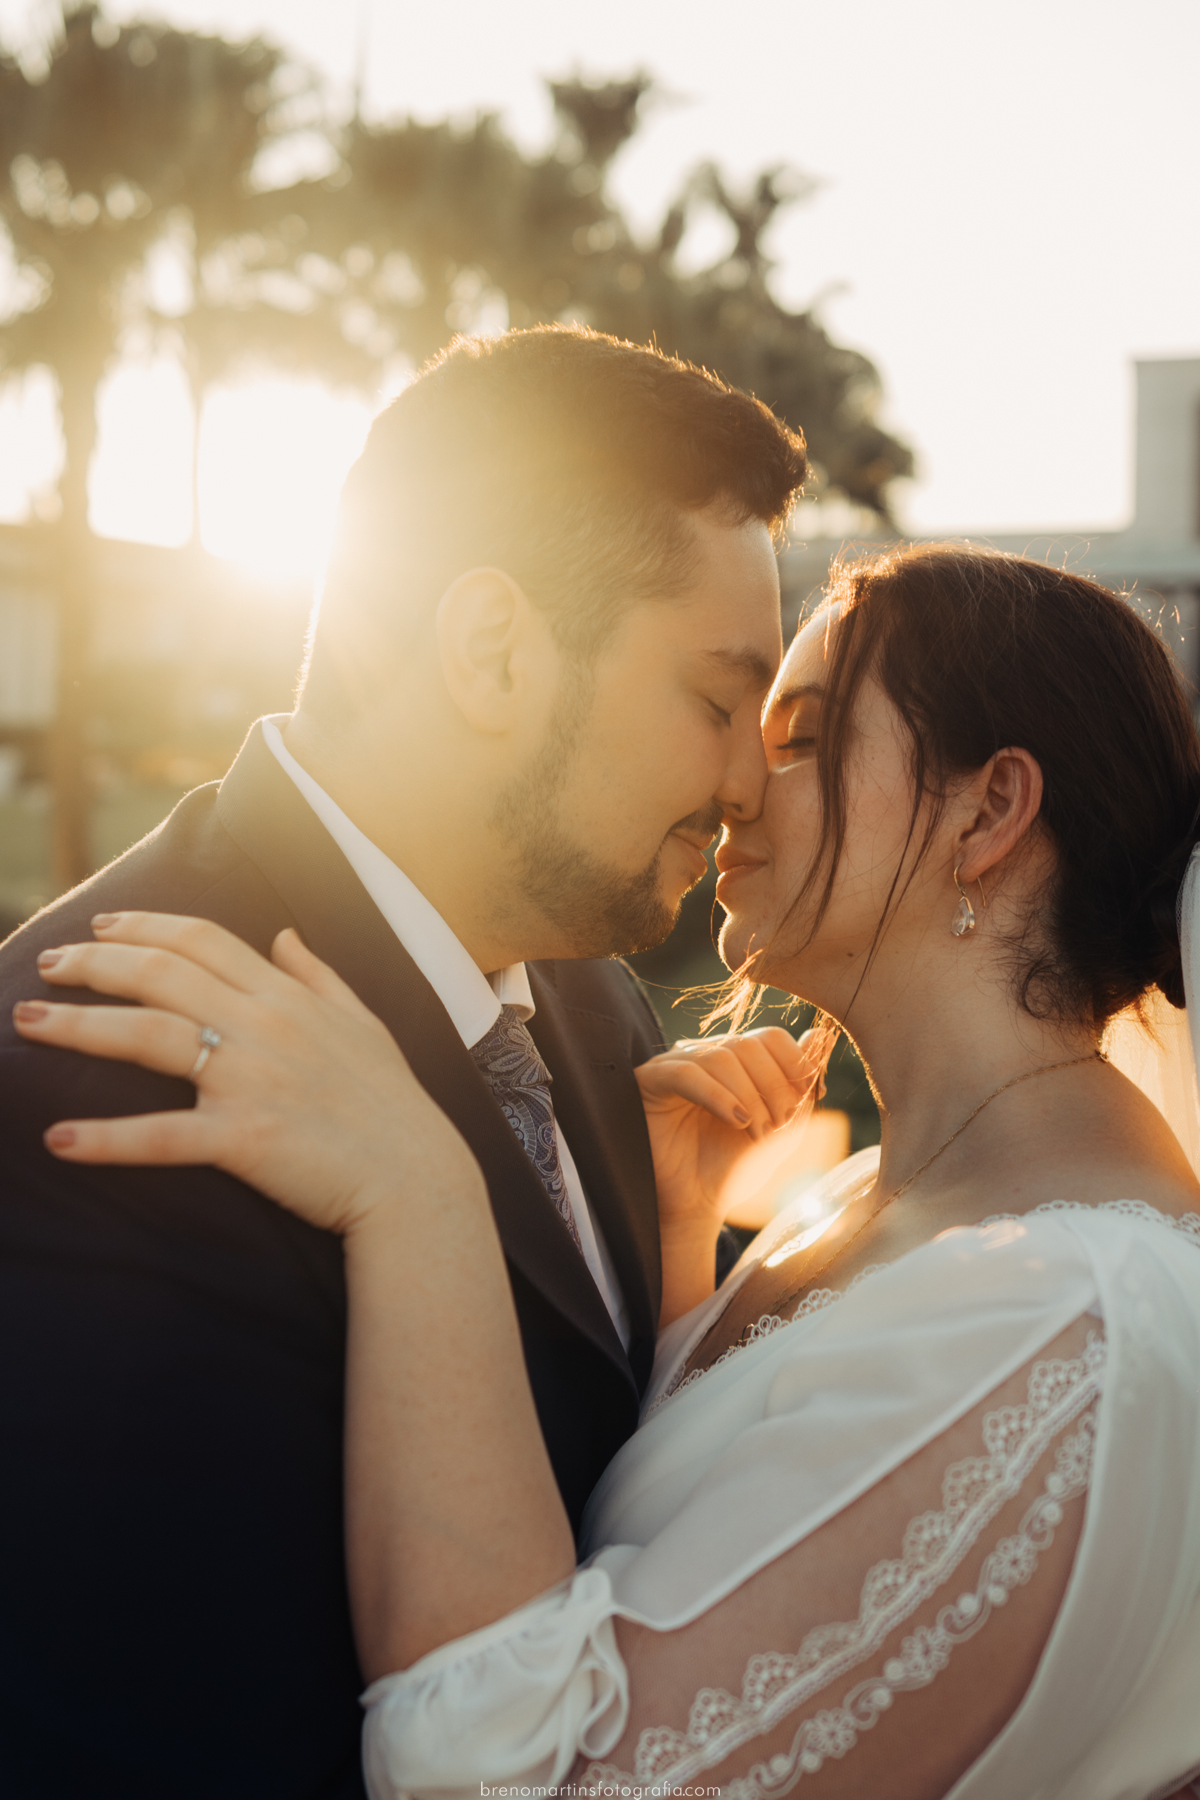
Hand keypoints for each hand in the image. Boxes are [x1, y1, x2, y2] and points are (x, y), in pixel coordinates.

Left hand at [12, 911, 483, 1234]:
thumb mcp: (364, 1024)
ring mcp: (250, 1080)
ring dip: (78, 1025)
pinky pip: (161, 1136)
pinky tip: (58, 1139)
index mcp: (288, 997)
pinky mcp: (242, 1139)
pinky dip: (106, 1138)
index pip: (202, 940)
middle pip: (161, 974)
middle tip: (45, 965)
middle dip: (94, 963)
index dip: (143, 926)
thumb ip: (319, 976)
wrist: (417, 1180)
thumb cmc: (392, 1105)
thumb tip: (285, 935)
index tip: (98, 927)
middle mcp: (263, 1026)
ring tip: (27, 1021)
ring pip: (147, 1035)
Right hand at [635, 1025, 829, 1237]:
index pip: (770, 1037)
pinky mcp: (651, 1080)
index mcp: (737, 1061)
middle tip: (777, 1127)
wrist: (697, 1204)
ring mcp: (676, 1064)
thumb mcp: (782, 1127)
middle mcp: (706, 1055)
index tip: (805, 1102)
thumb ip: (802, 1085)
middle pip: (748, 1044)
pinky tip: (735, 1121)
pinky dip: (718, 1095)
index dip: (794, 1065)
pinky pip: (686, 1073)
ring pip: (721, 1057)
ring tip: (754, 1132)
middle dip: (773, 1087)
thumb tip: (818, 1036)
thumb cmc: (736, 1167)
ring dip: (748, 1096)